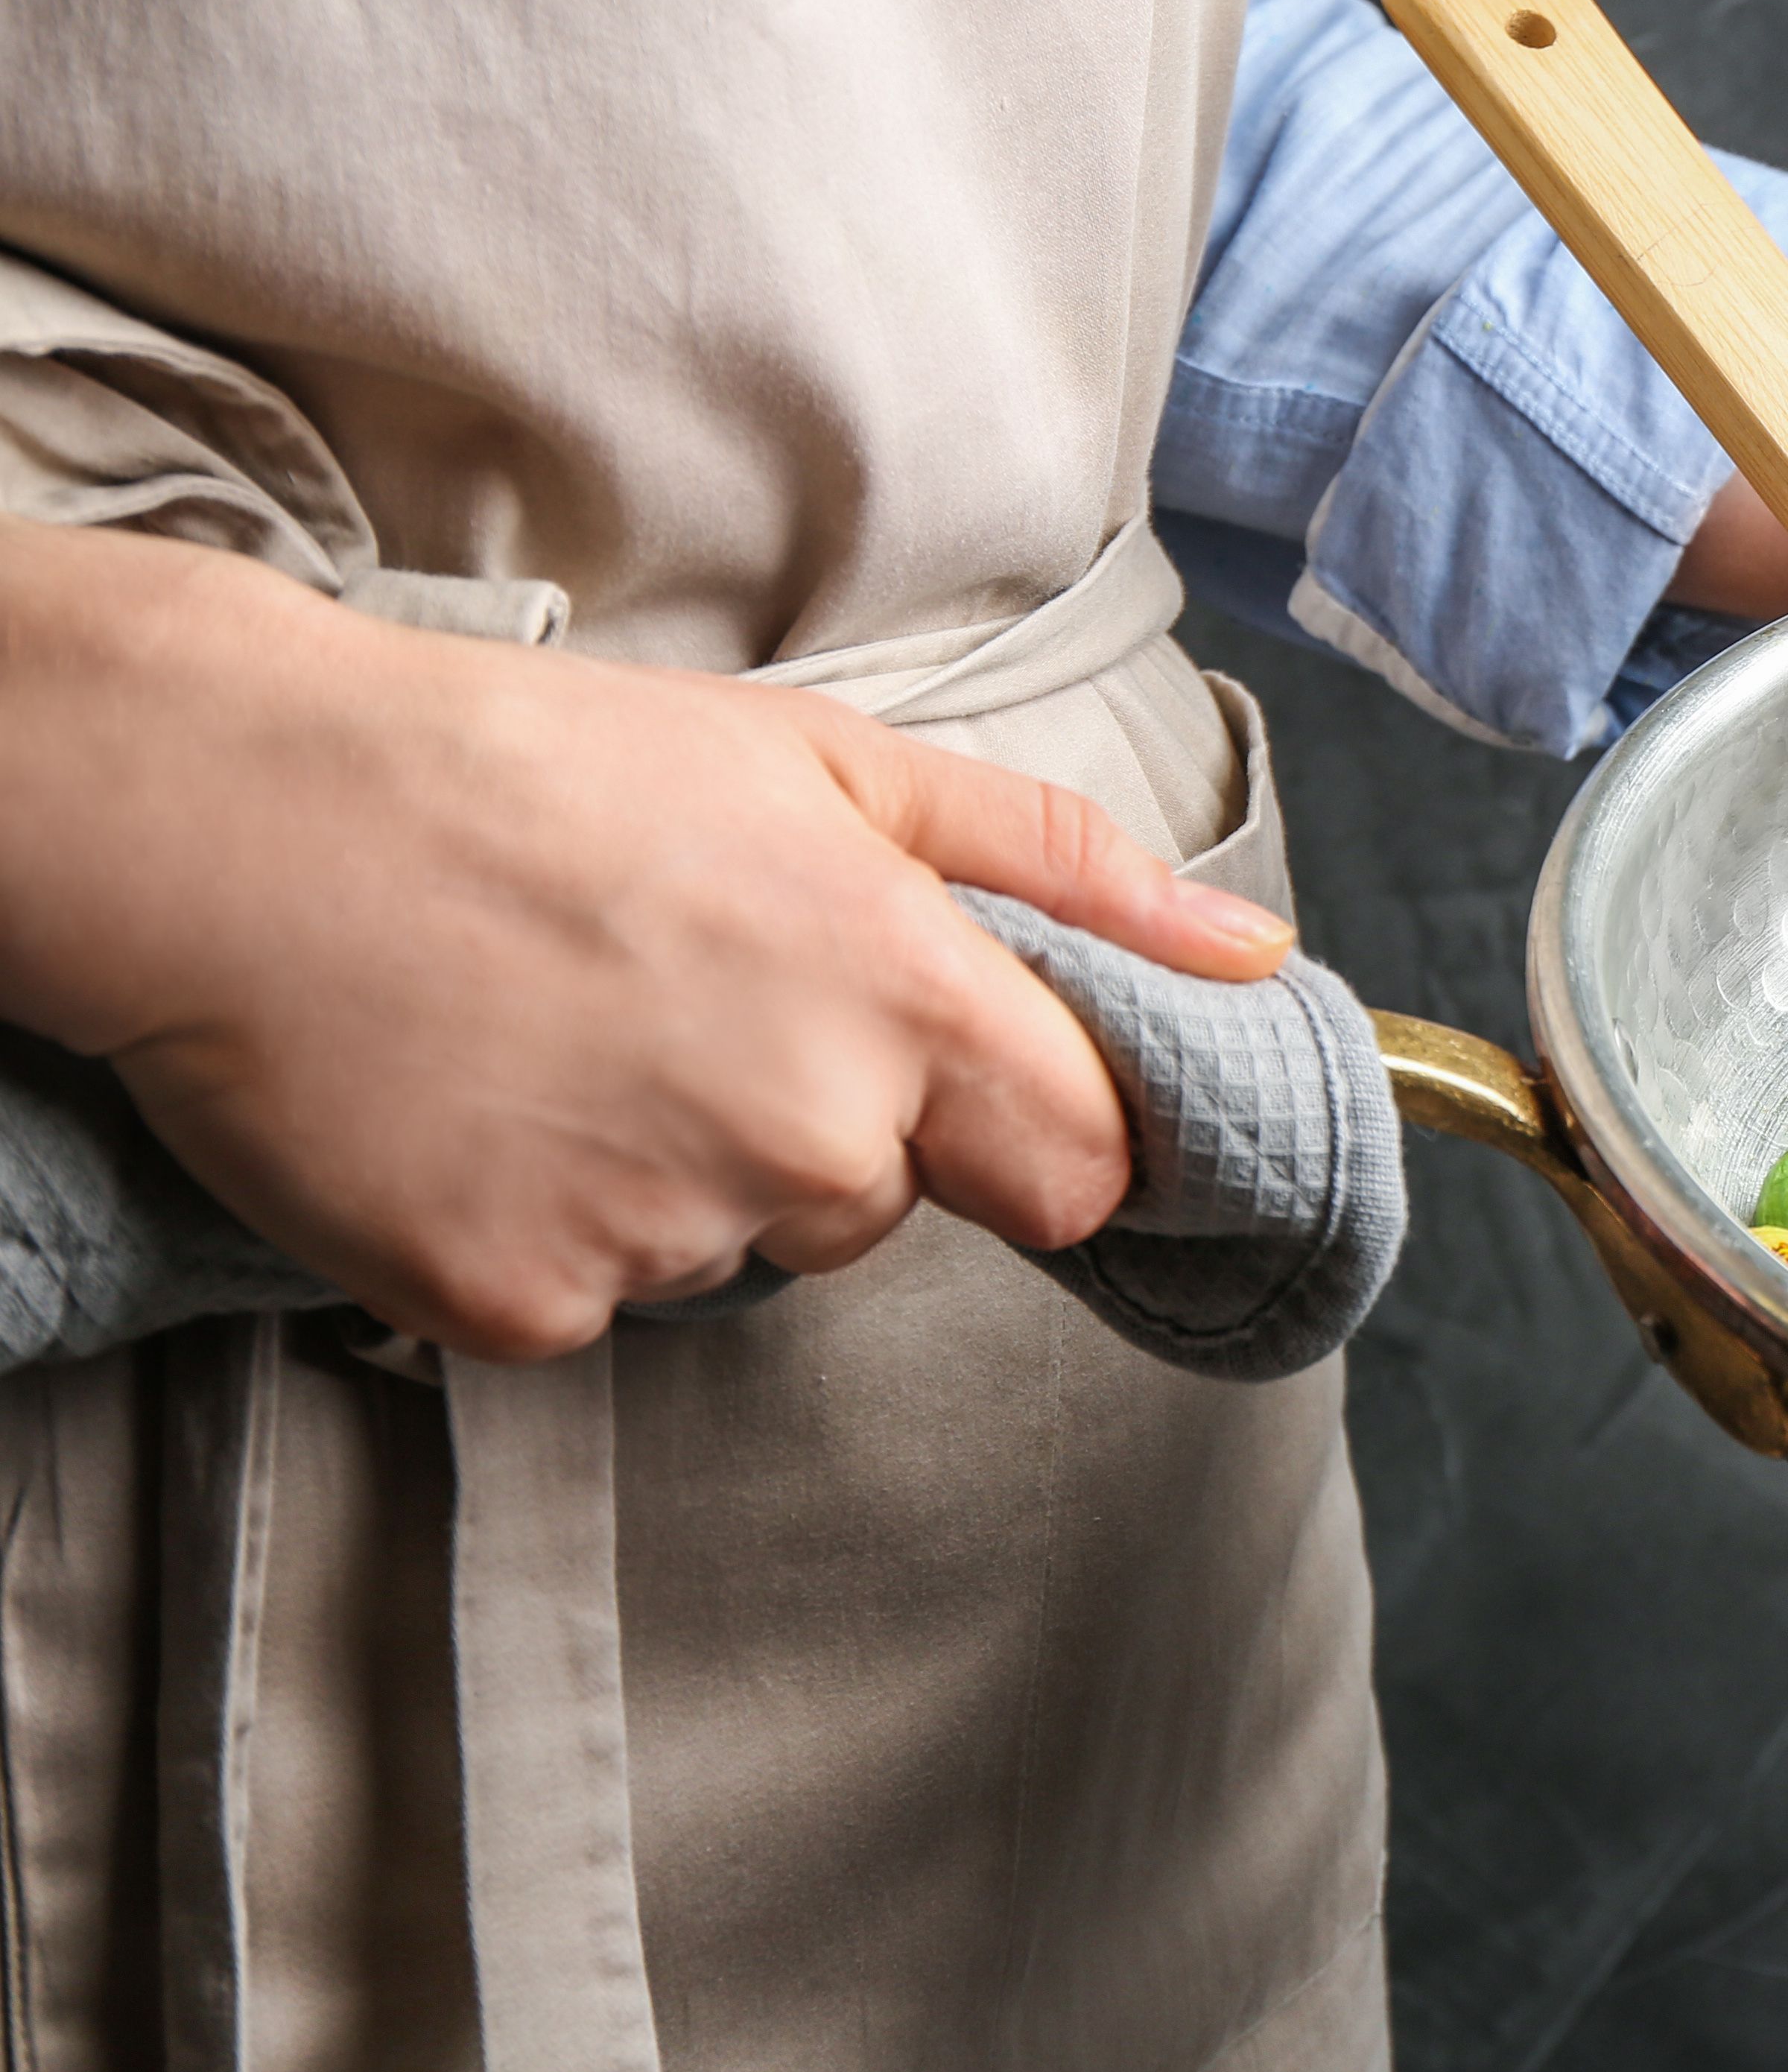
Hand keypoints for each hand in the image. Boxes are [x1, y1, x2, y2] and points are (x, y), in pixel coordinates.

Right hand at [0, 522, 1293, 1360]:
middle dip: (834, 1133)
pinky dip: (548, 1226)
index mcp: (908, 999)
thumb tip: (1257, 955)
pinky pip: (592, 1303)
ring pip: (737, 1253)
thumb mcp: (834, 764)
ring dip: (682, 1171)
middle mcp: (808, 1139)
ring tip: (567, 1031)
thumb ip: (1064, 867)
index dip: (1037, 1131)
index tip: (961, 1088)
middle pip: (892, 1209)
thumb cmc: (544, 765)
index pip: (1084, 1164)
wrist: (247, 817)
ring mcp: (659, 1236)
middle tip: (692, 1003)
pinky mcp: (519, 1307)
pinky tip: (484, 1105)